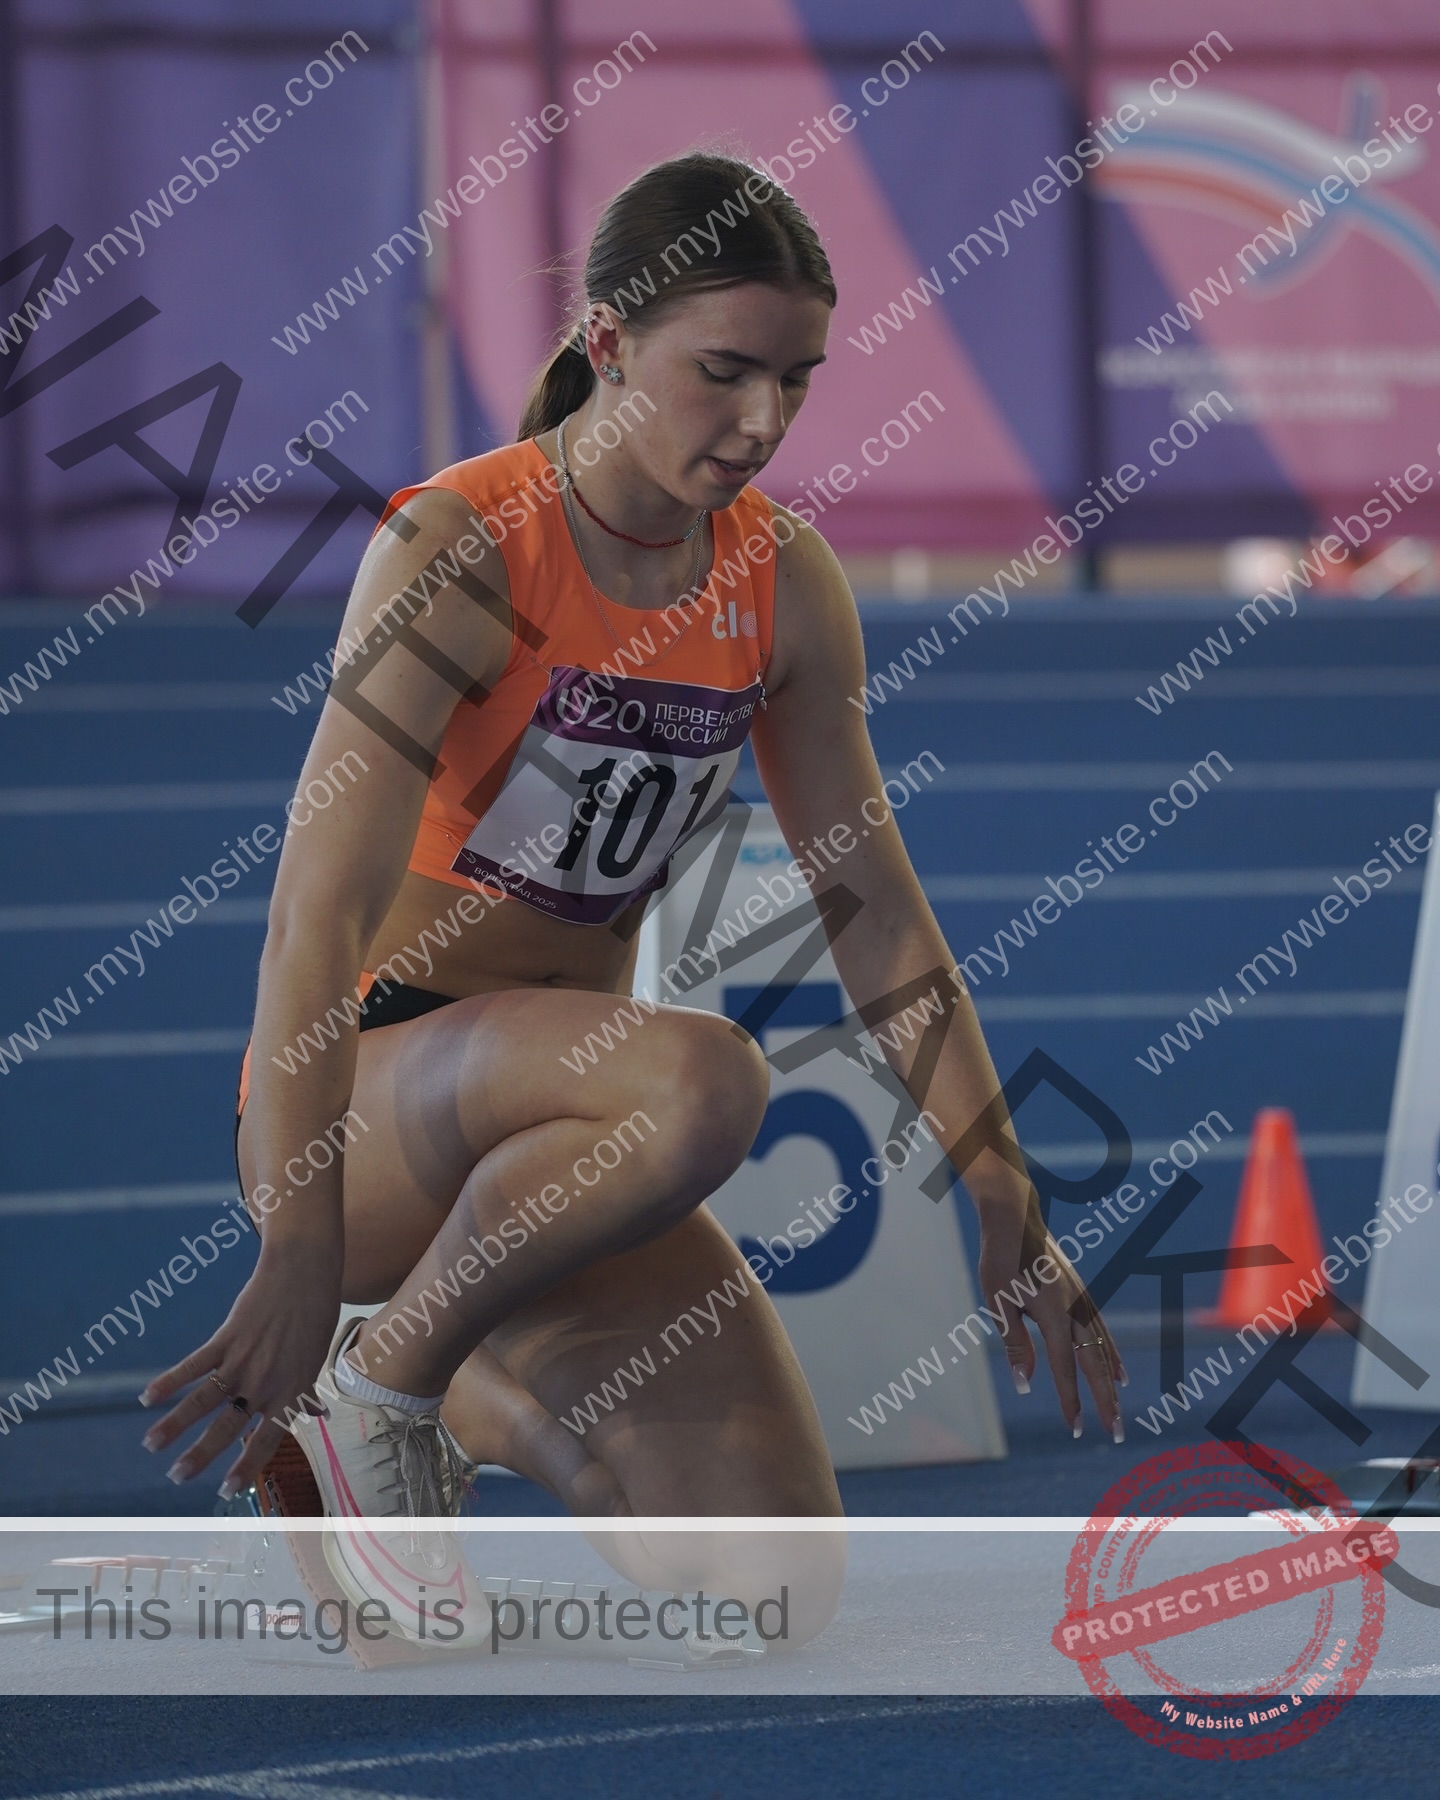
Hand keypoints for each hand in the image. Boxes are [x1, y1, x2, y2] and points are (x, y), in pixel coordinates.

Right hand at [139, 1250, 341, 1497]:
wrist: (304, 1274)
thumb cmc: (314, 1318)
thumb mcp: (316, 1359)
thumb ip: (306, 1391)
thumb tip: (314, 1414)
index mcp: (290, 1391)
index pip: (266, 1439)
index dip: (246, 1466)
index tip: (225, 1491)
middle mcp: (265, 1382)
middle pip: (226, 1426)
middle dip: (199, 1454)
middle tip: (177, 1476)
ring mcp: (243, 1360)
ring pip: (203, 1400)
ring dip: (174, 1423)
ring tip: (152, 1444)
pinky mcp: (227, 1338)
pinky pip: (194, 1364)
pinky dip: (170, 1381)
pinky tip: (148, 1396)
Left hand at [978, 1207, 1127, 1441]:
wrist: (1016, 1218)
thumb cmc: (1001, 1259)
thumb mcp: (997, 1301)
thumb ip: (1015, 1343)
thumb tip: (1026, 1383)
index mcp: (1054, 1314)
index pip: (1065, 1368)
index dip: (1071, 1401)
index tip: (1077, 1430)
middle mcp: (1076, 1309)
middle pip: (1094, 1364)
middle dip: (1104, 1401)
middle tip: (1114, 1434)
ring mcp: (1083, 1300)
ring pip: (1103, 1349)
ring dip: (1110, 1383)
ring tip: (1118, 1410)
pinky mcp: (1082, 1294)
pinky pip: (1102, 1331)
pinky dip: (1112, 1355)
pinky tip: (1118, 1372)